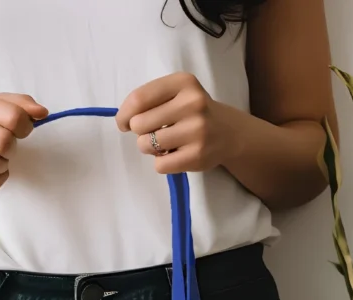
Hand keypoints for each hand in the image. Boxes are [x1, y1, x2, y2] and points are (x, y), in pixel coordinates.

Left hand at [116, 73, 235, 173]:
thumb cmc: (193, 112)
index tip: (124, 122)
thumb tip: (124, 120)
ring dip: (148, 148)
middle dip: (139, 131)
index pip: (138, 99)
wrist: (229, 133)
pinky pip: (159, 165)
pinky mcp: (196, 156)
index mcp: (183, 83)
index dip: (123, 114)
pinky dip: (161, 163)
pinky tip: (174, 154)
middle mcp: (192, 103)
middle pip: (139, 124)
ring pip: (146, 145)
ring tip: (164, 143)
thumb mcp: (177, 93)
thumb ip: (150, 100)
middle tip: (152, 132)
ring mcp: (196, 131)